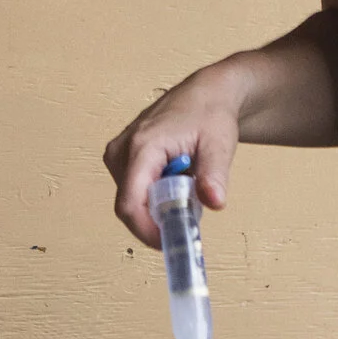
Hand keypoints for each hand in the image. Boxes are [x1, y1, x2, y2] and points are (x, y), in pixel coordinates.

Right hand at [103, 64, 242, 244]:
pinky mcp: (120, 159)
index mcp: (143, 146)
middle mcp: (122, 150)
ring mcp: (118, 154)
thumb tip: (215, 203)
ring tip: (186, 188)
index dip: (146, 231)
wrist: (205, 95)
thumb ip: (214, 175)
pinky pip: (132, 192)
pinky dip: (153, 197)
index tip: (171, 243)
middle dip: (157, 219)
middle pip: (130, 206)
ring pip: (131, 201)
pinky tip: (174, 182)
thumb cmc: (210, 114)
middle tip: (190, 216)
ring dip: (157, 207)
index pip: (130, 203)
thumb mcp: (219, 144)